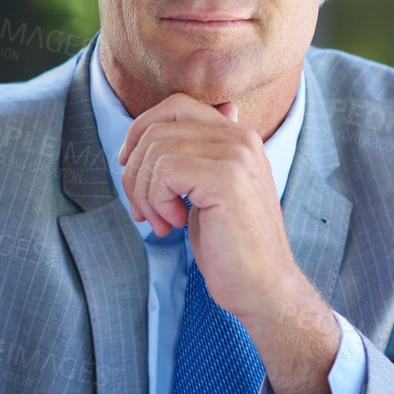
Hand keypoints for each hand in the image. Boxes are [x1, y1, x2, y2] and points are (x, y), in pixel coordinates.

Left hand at [117, 92, 339, 393]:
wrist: (263, 287)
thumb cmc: (233, 248)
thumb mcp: (212, 193)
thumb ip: (201, 157)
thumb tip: (203, 123)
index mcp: (239, 138)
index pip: (176, 106)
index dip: (142, 130)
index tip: (130, 166)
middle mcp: (241, 138)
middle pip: (159, 125)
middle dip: (135, 168)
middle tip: (143, 209)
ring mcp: (236, 155)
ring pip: (156, 149)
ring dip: (143, 191)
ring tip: (160, 221)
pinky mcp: (225, 178)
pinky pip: (163, 170)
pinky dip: (155, 201)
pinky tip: (174, 225)